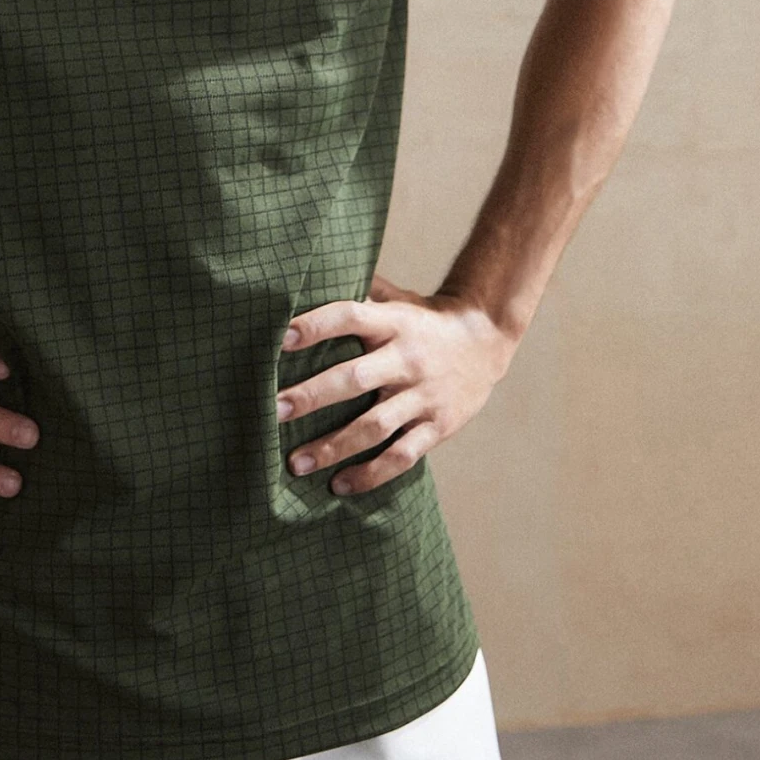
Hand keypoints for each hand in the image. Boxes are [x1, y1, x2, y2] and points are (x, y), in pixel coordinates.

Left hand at [278, 272, 516, 494]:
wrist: (486, 340)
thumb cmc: (423, 319)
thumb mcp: (396, 298)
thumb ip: (358, 292)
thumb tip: (307, 275)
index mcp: (392, 323)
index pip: (349, 316)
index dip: (316, 325)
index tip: (280, 339)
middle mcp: (407, 359)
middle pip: (355, 378)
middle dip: (312, 396)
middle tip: (274, 411)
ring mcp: (423, 395)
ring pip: (376, 426)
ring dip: (334, 446)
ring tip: (295, 463)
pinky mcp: (438, 426)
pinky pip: (403, 455)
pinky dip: (371, 473)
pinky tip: (339, 484)